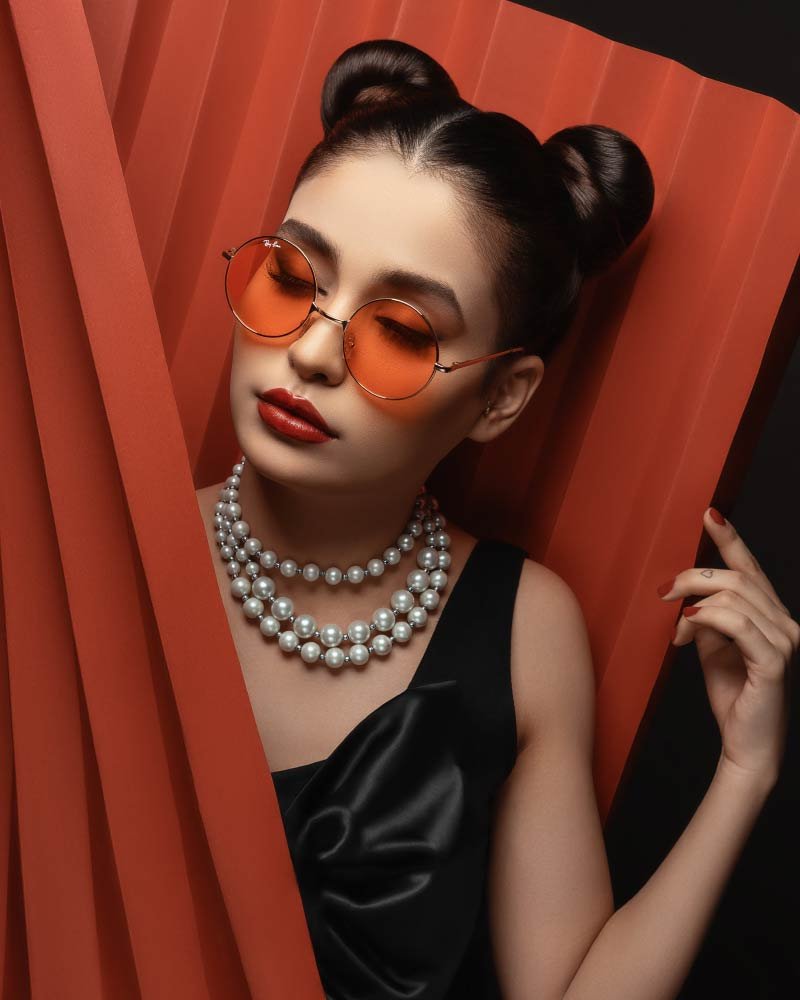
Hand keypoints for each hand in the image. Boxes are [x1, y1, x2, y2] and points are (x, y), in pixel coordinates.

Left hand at [657, 508, 797, 785]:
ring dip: (694, 606)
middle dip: (692, 578)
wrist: (745, 743)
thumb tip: (686, 599)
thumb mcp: (712, 647)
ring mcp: (784, 640)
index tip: (708, 513)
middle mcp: (785, 621)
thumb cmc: (730, 693)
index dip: (730, 538)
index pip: (751, 567)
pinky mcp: (774, 661)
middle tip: (663, 592)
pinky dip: (708, 619)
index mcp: (771, 614)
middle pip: (735, 577)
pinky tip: (688, 625)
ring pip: (733, 596)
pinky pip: (737, 624)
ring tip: (677, 631)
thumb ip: (706, 617)